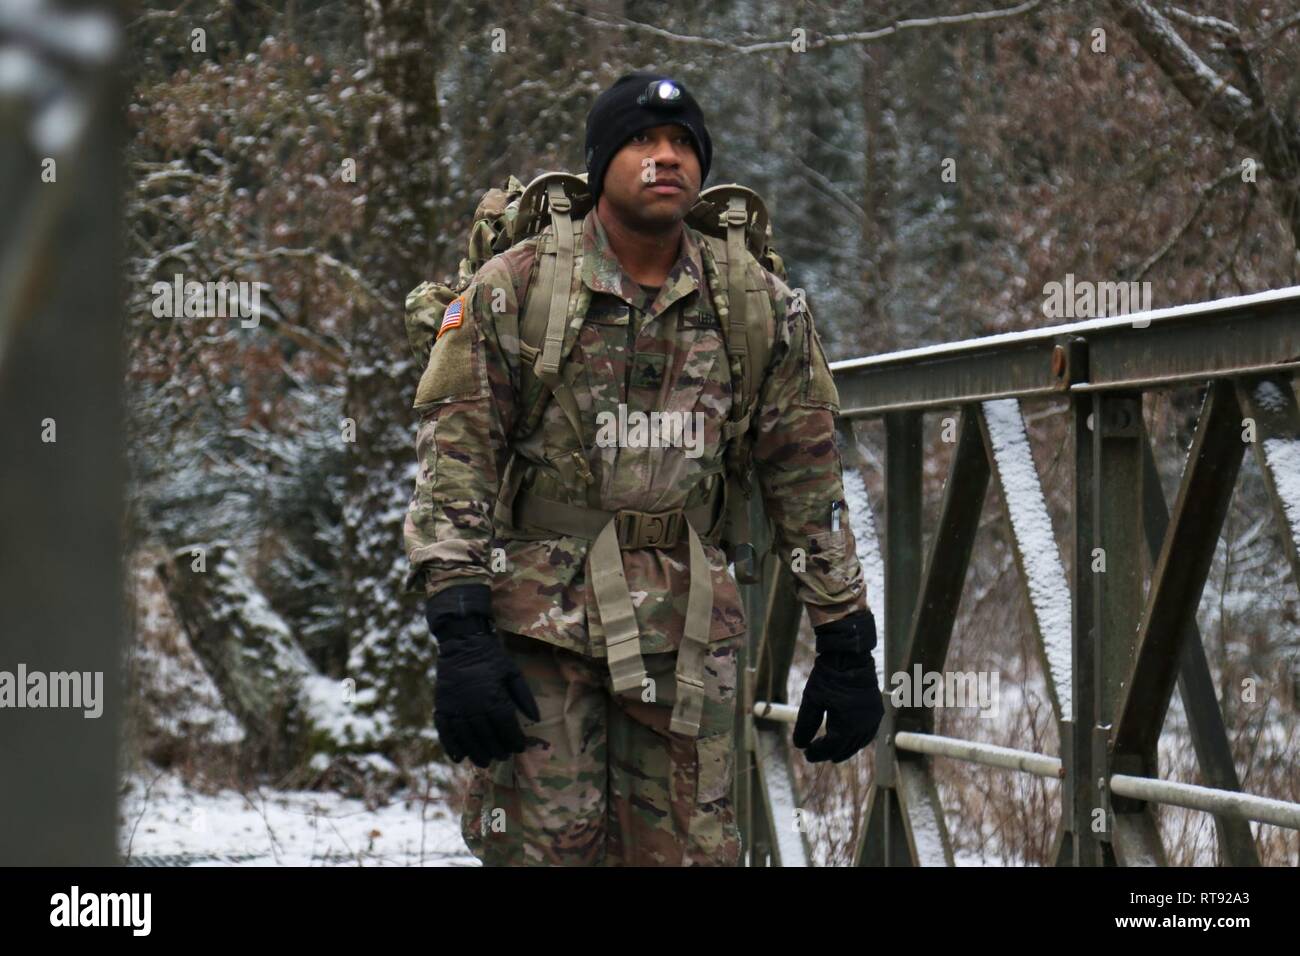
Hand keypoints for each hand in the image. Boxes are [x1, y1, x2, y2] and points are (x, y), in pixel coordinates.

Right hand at [426, 585, 540, 767]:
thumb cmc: (491, 657)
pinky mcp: (442, 706)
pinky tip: (458, 757)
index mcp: (493, 697)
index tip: (520, 748)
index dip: (514, 740)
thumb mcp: (513, 672)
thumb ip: (524, 697)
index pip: (506, 726)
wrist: (461, 642)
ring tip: (485, 762)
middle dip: (498, 749)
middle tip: (504, 757)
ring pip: (467, 737)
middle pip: (487, 735)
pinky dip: (450, 746)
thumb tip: (536, 719)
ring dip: (476, 752)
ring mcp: (455, 707)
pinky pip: (445, 731)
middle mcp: (474, 705)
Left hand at [793, 609, 883, 762]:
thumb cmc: (828, 676)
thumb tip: (800, 745)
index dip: (817, 753)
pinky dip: (857, 740)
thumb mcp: (812, 700)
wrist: (850, 656)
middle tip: (815, 754)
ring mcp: (872, 719)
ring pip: (858, 743)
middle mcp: (863, 726)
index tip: (806, 754)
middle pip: (844, 748)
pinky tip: (849, 740)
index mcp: (846, 725)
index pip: (830, 748)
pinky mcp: (877, 711)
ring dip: (845, 749)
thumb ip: (805, 724)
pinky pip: (868, 733)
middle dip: (829, 752)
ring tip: (832, 752)